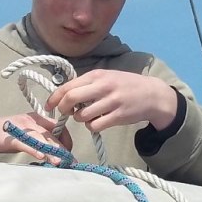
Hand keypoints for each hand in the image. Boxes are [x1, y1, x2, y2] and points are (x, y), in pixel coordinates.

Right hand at [0, 112, 71, 161]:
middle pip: (52, 133)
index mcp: (32, 118)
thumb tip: (52, 153)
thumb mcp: (19, 137)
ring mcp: (18, 127)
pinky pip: (26, 144)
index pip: (56, 127)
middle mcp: (28, 120)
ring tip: (62, 161)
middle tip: (70, 162)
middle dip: (63, 148)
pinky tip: (43, 158)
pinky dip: (36, 150)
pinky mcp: (9, 137)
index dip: (65, 140)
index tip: (68, 154)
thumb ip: (34, 141)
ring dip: (54, 151)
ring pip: (42, 139)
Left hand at [45, 70, 176, 133]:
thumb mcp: (107, 77)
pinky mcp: (118, 116)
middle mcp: (103, 86)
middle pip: (71, 99)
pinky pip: (95, 125)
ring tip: (87, 116)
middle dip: (64, 109)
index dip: (54, 98)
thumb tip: (65, 95)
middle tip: (66, 113)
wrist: (152, 94)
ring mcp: (111, 102)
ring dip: (79, 119)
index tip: (49, 106)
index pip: (68, 86)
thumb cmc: (125, 85)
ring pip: (82, 115)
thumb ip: (88, 84)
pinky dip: (91, 126)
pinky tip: (97, 122)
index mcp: (97, 75)